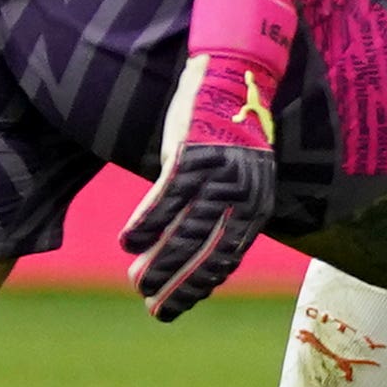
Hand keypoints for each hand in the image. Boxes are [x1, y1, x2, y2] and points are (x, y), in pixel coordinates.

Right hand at [123, 0, 296, 320]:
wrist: (233, 77)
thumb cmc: (228, 136)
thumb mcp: (239, 179)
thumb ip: (223, 215)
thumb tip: (187, 259)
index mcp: (257, 204)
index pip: (227, 259)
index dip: (199, 288)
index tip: (174, 308)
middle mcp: (242, 193)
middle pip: (205, 251)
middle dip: (177, 285)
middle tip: (152, 307)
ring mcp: (218, 174)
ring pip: (185, 230)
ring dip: (158, 262)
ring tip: (136, 283)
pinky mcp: (194, 153)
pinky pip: (167, 197)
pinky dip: (146, 223)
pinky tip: (128, 243)